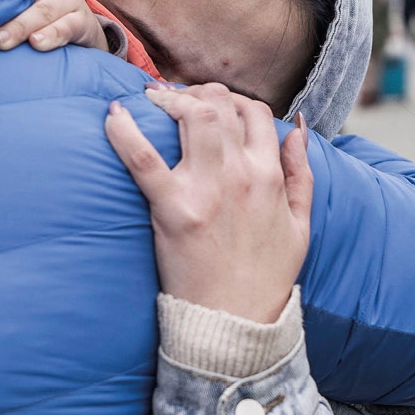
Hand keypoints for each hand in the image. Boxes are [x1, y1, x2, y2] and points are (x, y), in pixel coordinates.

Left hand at [105, 83, 311, 322]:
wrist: (235, 323)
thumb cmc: (266, 276)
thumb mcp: (300, 224)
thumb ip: (301, 172)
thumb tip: (298, 127)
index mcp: (269, 176)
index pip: (255, 112)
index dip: (233, 99)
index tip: (214, 103)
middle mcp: (240, 175)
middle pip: (219, 104)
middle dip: (197, 92)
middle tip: (177, 97)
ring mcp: (205, 189)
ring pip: (191, 116)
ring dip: (168, 98)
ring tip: (152, 99)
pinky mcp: (171, 209)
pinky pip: (143, 159)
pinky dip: (124, 132)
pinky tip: (113, 115)